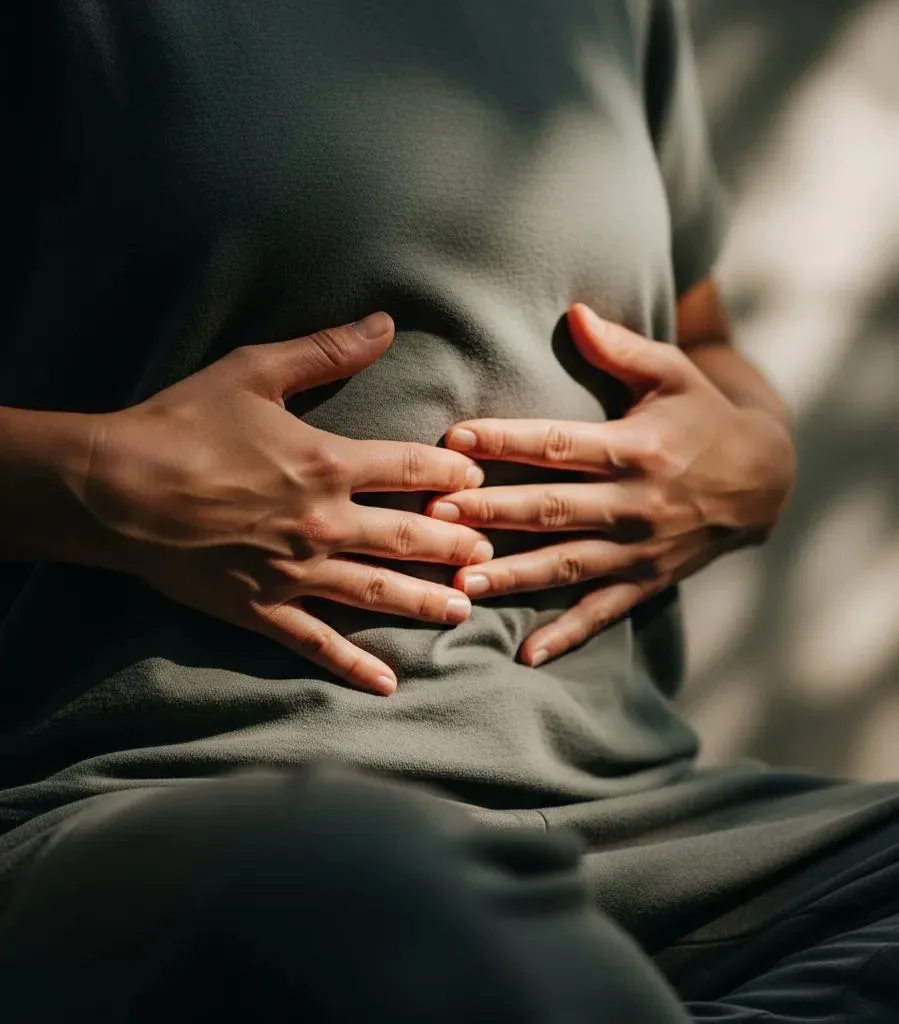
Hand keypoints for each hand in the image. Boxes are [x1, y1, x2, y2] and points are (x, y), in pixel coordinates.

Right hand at [81, 314, 491, 694]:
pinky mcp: (263, 609)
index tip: (478, 483)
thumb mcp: (256, 371)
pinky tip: (388, 684)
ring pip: (378, 592)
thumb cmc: (181, 423)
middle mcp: (324, 522)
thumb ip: (326, 350)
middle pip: (409, 537)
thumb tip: (386, 323)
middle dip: (455, 545)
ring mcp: (296, 571)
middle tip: (488, 555)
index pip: (412, 469)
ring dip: (426, 603)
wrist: (112, 487)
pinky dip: (353, 666)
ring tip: (464, 611)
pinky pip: (317, 643)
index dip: (452, 474)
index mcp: (328, 463)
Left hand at [427, 304, 794, 666]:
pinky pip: (603, 612)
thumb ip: (621, 348)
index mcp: (636, 448)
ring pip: (567, 565)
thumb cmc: (703, 417)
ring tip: (461, 582)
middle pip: (552, 508)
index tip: (456, 436)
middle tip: (434, 513)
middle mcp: (636, 504)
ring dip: (513, 575)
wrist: (764, 481)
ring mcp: (641, 549)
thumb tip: (574, 311)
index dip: (508, 440)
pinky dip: (566, 635)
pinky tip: (526, 654)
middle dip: (491, 511)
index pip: (560, 444)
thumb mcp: (672, 373)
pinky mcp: (647, 581)